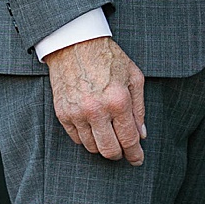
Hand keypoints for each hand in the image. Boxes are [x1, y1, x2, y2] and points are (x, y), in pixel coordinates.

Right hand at [46, 36, 146, 164]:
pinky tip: (93, 128)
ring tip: (107, 135)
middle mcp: (97, 110)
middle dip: (119, 154)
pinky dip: (86, 138)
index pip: (129, 139)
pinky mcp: (63, 113)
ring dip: (102, 146)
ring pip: (92, 147)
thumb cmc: (108, 57)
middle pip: (109, 150)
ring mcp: (77, 113)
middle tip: (123, 150)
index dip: (135, 154)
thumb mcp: (133, 77)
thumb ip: (139, 108)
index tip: (138, 160)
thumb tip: (141, 134)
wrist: (75, 43)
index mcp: (118, 100)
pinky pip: (76, 139)